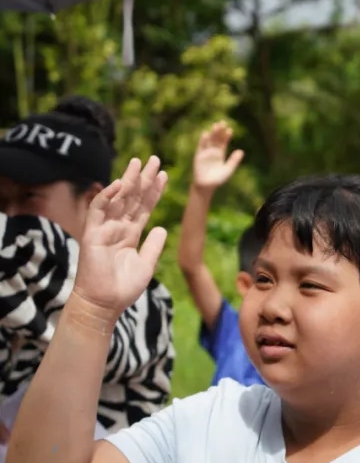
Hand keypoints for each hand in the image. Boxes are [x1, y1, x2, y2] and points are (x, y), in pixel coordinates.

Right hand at [72, 157, 167, 319]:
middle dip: (143, 178)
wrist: (104, 304)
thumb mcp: (146, 264)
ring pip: (118, 199)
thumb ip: (154, 245)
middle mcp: (117, 228)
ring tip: (139, 162)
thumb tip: (163, 227)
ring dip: (128, 180)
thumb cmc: (123, 288)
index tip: (164, 175)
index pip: (144, 207)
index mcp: (130, 234)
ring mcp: (104, 229)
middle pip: (132, 198)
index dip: (154, 191)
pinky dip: (107, 196)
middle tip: (154, 158)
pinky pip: (98, 211)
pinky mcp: (92, 234)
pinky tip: (119, 184)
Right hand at [192, 121, 243, 190]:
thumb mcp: (228, 169)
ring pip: (209, 140)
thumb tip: (241, 151)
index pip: (224, 142)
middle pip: (216, 139)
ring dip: (212, 133)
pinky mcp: (199, 156)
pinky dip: (203, 140)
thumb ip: (234, 160)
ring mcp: (205, 153)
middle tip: (222, 122)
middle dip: (219, 131)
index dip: (227, 136)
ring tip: (215, 125)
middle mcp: (213, 151)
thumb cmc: (218, 179)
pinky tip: (205, 133)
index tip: (230, 129)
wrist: (206, 186)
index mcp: (220, 154)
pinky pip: (201, 147)